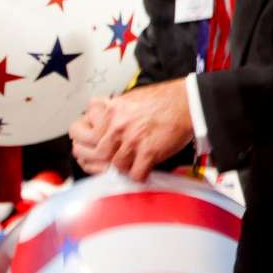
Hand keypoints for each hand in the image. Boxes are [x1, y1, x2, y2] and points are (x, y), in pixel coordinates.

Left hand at [67, 79, 192, 178]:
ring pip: (115, 165)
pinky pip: (135, 173)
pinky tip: (143, 172)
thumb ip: (113, 108)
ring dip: (122, 168)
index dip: (84, 140)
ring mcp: (132, 139)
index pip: (82, 129)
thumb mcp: (130, 97)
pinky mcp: (148, 151)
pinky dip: (139, 176)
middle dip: (98, 160)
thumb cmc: (166, 99)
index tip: (88, 145)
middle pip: (95, 152)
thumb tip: (103, 116)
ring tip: (129, 166)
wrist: (189, 102)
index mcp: (111, 110)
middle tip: (103, 162)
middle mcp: (118, 125)